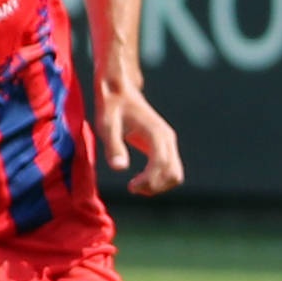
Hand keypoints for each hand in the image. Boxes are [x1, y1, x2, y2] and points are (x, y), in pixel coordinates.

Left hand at [95, 80, 184, 194]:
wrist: (121, 92)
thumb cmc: (111, 108)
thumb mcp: (106, 126)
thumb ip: (114, 146)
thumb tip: (120, 168)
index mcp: (156, 134)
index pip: (162, 164)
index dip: (149, 180)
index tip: (130, 187)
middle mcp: (167, 138)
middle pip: (173, 173)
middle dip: (154, 186)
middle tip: (132, 188)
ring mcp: (169, 142)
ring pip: (175, 174)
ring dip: (158, 186)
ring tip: (136, 185)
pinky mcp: (165, 146)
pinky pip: (170, 169)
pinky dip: (159, 180)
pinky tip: (140, 179)